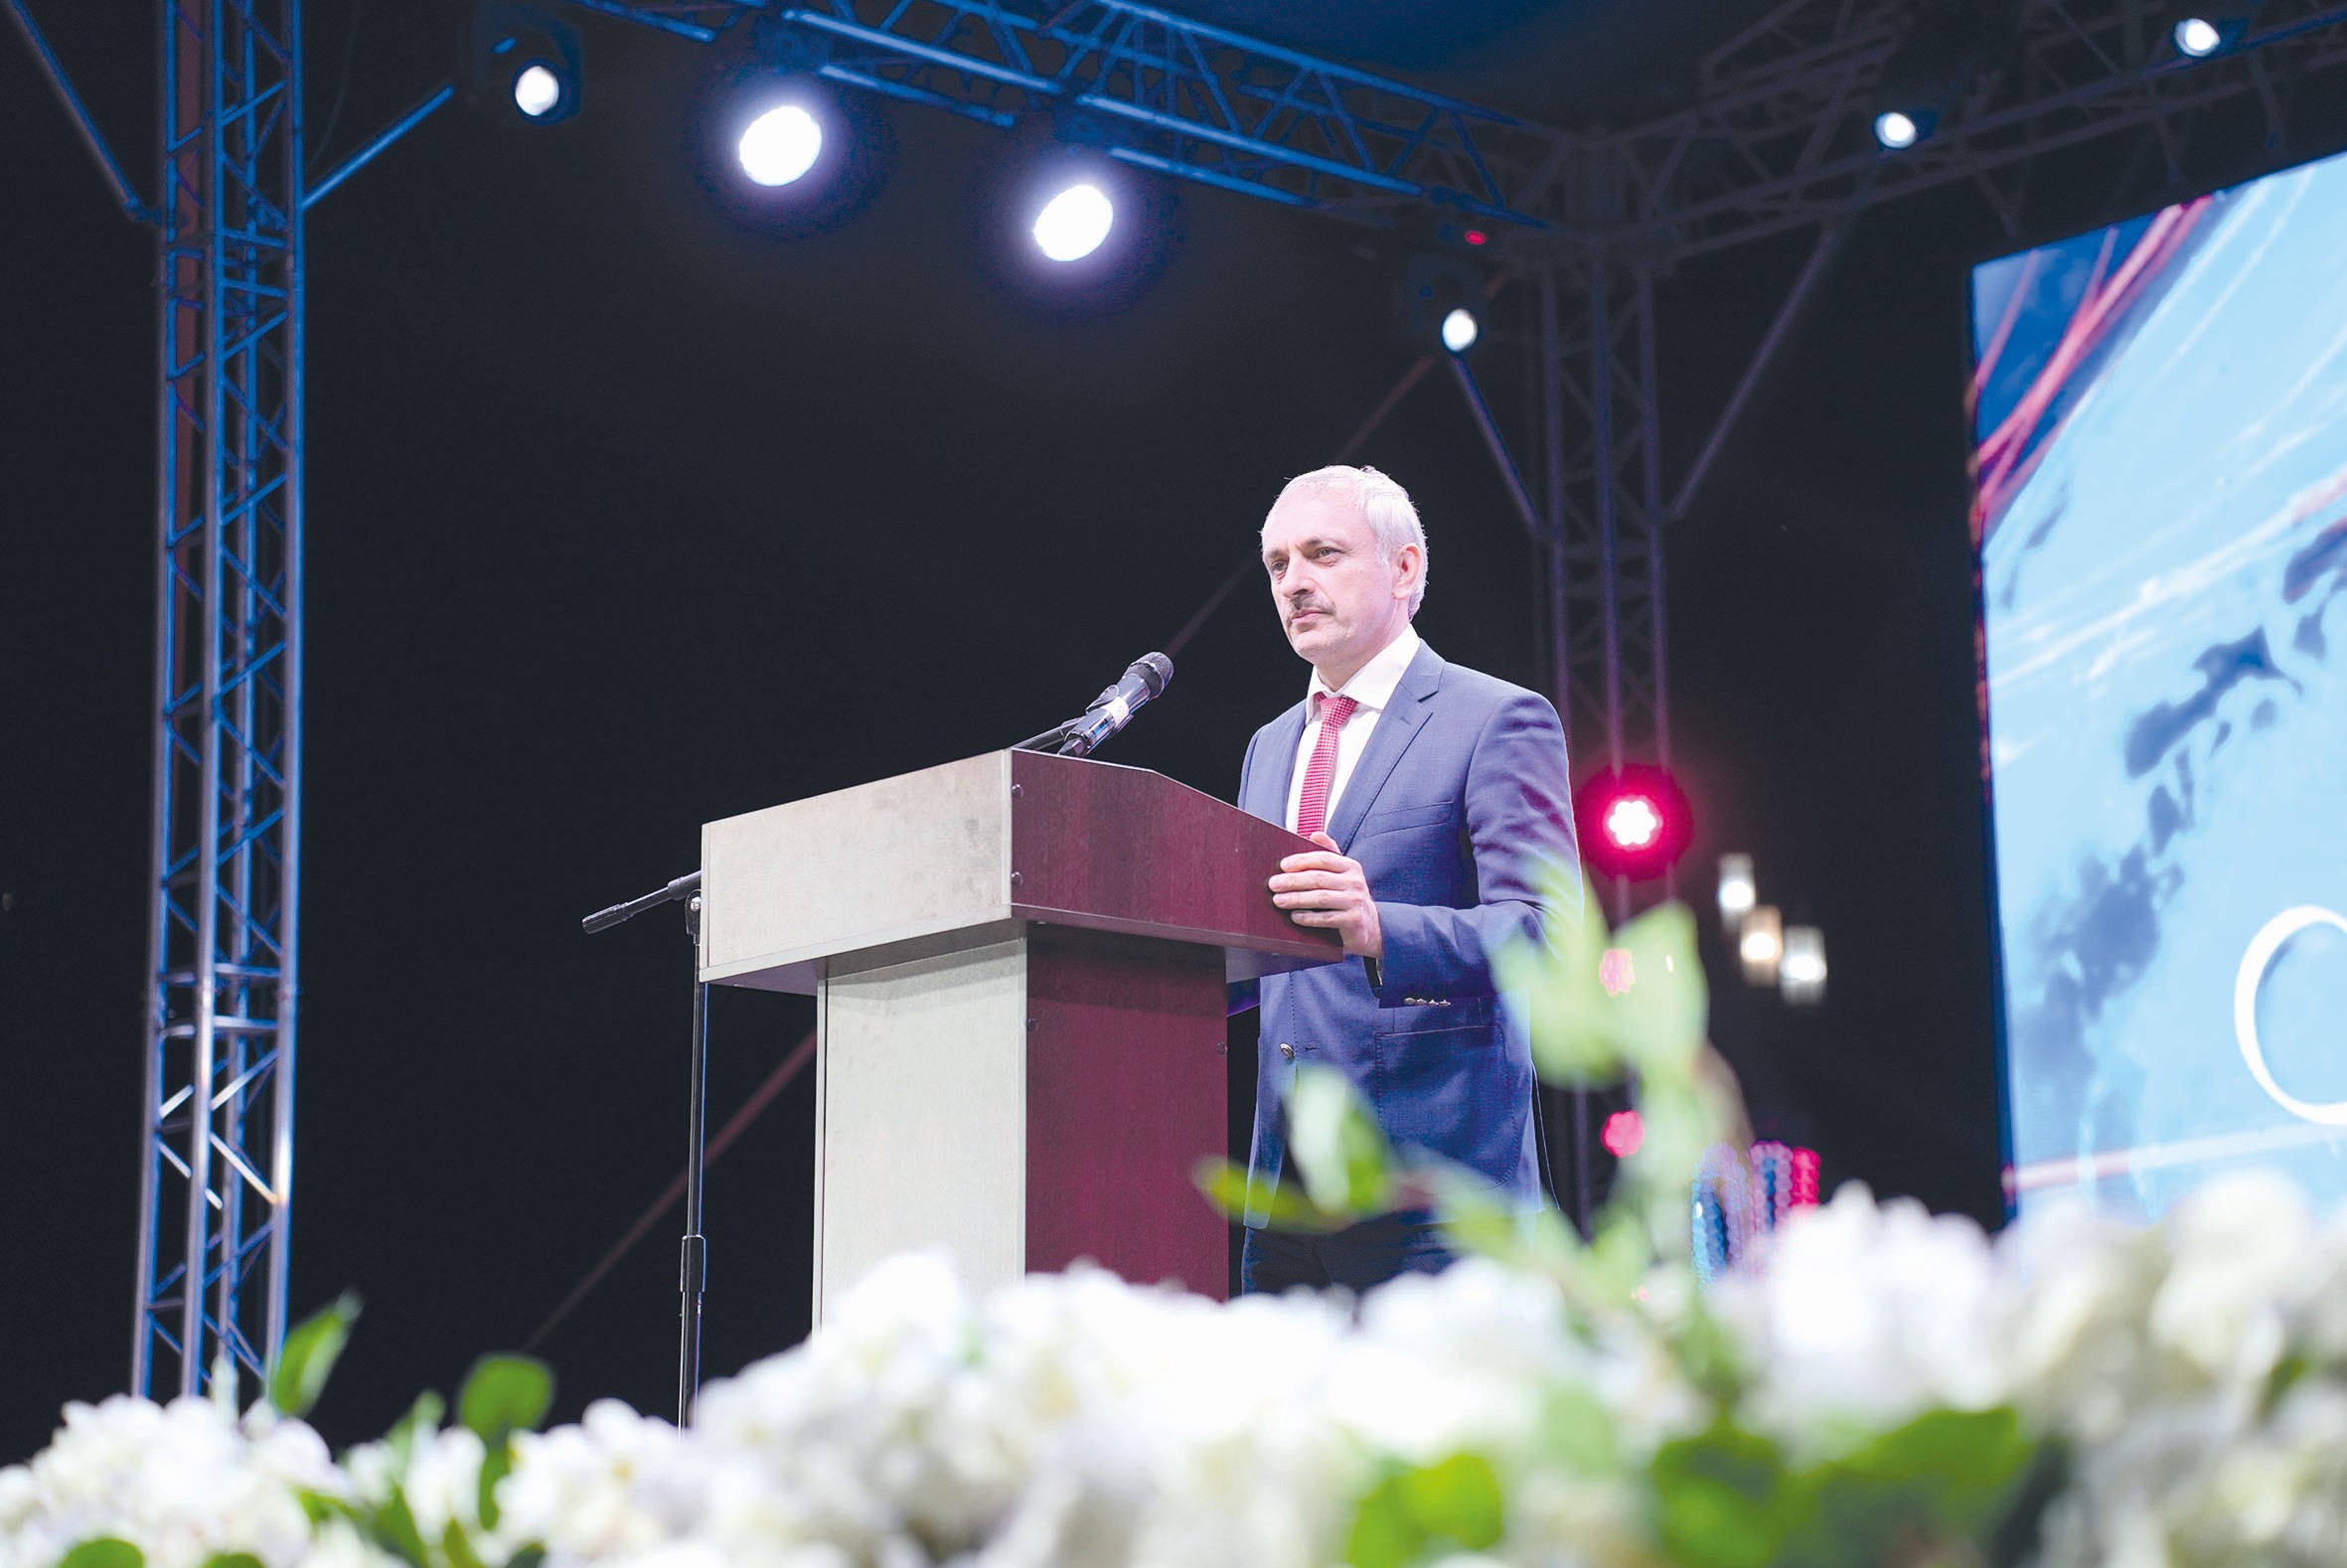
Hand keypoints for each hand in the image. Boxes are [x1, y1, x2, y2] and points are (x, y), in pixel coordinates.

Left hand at [1269, 831, 1382, 958]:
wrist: (1368, 925)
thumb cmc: (1347, 896)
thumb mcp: (1342, 873)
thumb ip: (1329, 854)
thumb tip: (1314, 834)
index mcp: (1351, 866)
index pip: (1323, 858)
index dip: (1301, 860)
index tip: (1282, 865)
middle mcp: (1355, 881)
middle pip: (1318, 878)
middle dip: (1292, 881)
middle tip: (1273, 884)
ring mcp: (1356, 901)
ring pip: (1321, 898)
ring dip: (1296, 899)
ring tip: (1278, 900)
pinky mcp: (1354, 920)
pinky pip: (1327, 918)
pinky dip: (1308, 917)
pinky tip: (1294, 916)